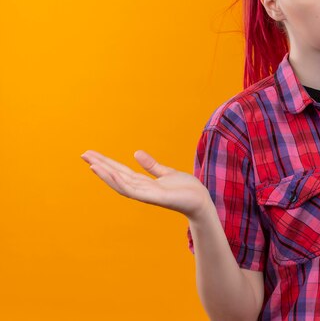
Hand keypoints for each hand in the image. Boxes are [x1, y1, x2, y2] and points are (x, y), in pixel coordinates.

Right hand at [80, 149, 211, 220]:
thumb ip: (152, 166)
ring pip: (121, 183)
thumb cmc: (186, 189)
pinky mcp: (154, 198)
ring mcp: (146, 194)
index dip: (106, 163)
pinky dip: (121, 182)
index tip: (91, 154)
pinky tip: (111, 173)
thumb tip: (136, 153)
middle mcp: (142, 189)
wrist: (201, 201)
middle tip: (83, 154)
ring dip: (106, 174)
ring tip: (91, 163)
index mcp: (144, 183)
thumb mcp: (167, 173)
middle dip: (101, 165)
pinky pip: (133, 190)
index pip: (121, 171)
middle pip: (116, 175)